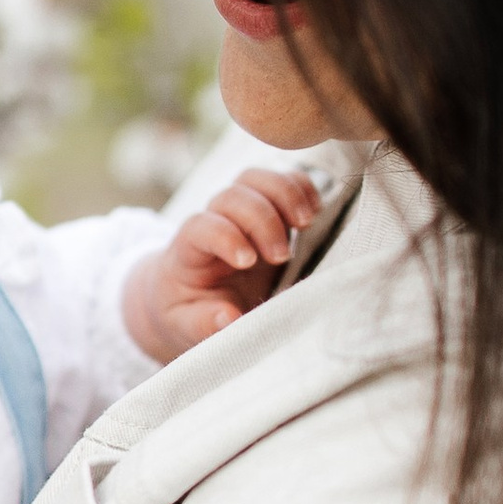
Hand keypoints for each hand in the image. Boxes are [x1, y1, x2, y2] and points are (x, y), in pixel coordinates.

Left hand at [121, 167, 320, 364]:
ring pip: (256, 179)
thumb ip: (204, 322)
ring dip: (284, 194)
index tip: (249, 263)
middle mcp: (213, 220)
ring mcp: (241, 211)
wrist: (192, 292)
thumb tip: (228, 318)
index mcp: (188, 249)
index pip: (201, 226)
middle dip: (262, 220)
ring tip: (305, 223)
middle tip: (281, 256)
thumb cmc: (189, 308)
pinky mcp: (268, 209)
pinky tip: (315, 210)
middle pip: (232, 196)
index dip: (226, 236)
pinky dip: (301, 187)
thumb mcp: (187, 324)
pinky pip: (282, 180)